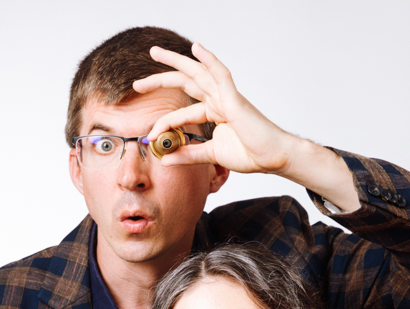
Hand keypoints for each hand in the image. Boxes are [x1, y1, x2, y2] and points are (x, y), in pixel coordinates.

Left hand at [135, 42, 290, 175]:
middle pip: (184, 82)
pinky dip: (209, 60)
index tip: (149, 136)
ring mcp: (226, 96)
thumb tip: (165, 159)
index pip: (181, 112)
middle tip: (137, 83)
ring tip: (155, 53)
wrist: (272, 158)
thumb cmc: (249, 153)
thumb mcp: (211, 156)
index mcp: (212, 112)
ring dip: (175, 61)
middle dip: (159, 79)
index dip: (163, 122)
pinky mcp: (235, 99)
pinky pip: (221, 74)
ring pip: (197, 72)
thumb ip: (189, 155)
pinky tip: (196, 49)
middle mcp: (217, 99)